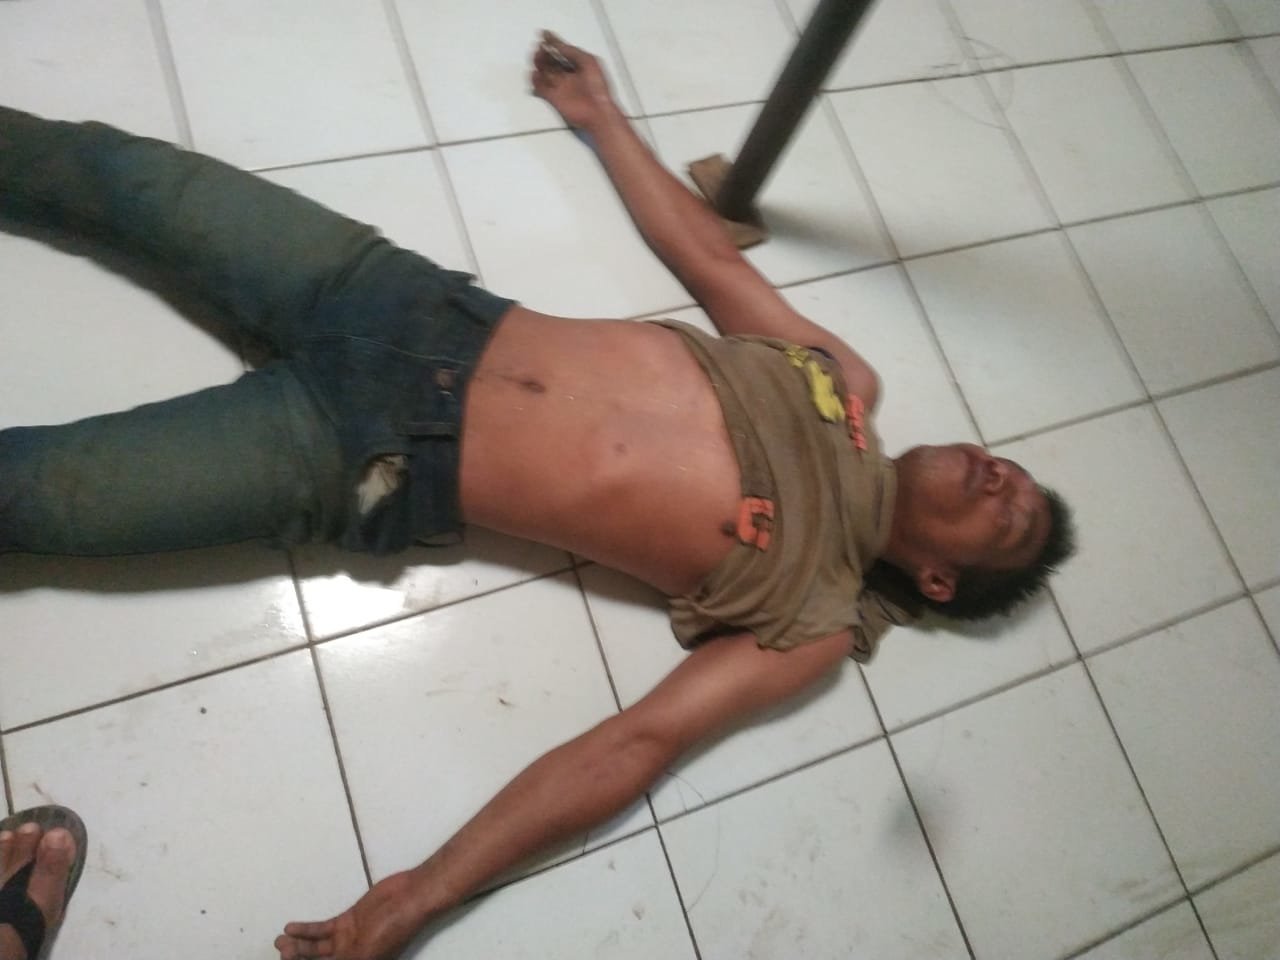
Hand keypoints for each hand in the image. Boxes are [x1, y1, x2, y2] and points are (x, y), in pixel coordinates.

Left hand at [274, 871, 428, 959]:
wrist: (410, 897)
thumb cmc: (393, 928)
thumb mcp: (365, 954)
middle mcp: (350, 957)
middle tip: (282, 952)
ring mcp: (347, 939)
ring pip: (315, 948)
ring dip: (296, 946)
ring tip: (280, 941)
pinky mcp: (347, 921)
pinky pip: (321, 930)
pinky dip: (305, 930)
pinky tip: (290, 928)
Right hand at [530, 31, 617, 131]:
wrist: (598, 112)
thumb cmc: (598, 88)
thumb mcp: (588, 61)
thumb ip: (572, 51)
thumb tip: (558, 44)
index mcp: (578, 65)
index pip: (562, 51)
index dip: (553, 42)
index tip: (545, 34)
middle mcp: (568, 75)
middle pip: (551, 61)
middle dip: (543, 52)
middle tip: (539, 46)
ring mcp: (560, 86)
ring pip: (544, 72)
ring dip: (538, 63)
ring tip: (537, 57)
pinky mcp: (553, 98)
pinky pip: (540, 87)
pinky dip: (535, 80)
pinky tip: (535, 74)